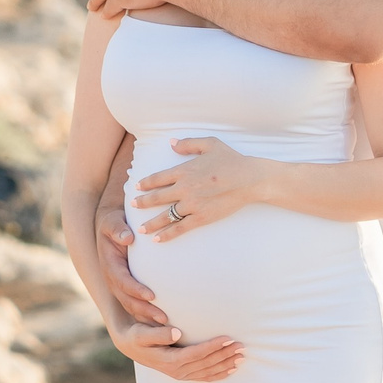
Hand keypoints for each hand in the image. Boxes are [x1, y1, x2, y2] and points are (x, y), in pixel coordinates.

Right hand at [96, 209, 167, 325]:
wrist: (111, 228)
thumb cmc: (115, 223)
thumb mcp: (112, 221)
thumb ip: (118, 229)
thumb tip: (127, 238)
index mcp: (110, 265)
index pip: (122, 281)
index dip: (136, 289)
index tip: (151, 295)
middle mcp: (113, 279)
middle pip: (127, 300)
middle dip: (144, 310)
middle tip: (163, 318)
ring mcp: (119, 287)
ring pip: (132, 307)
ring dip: (147, 317)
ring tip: (167, 323)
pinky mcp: (127, 290)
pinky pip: (136, 306)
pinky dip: (147, 316)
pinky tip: (163, 322)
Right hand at [111, 313, 243, 381]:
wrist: (131, 346)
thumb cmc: (137, 336)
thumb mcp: (142, 333)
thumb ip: (158, 334)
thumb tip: (176, 333)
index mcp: (169, 360)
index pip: (196, 354)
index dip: (213, 347)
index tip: (228, 338)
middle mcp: (177, 371)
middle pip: (206, 364)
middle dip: (225, 355)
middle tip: (242, 345)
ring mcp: (181, 375)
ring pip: (208, 372)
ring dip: (226, 364)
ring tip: (242, 355)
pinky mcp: (184, 375)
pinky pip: (205, 377)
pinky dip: (220, 374)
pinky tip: (232, 369)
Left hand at [133, 138, 269, 240]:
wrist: (248, 179)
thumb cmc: (231, 159)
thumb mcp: (210, 144)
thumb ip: (188, 144)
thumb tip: (171, 143)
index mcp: (183, 170)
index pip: (157, 178)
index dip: (145, 183)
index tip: (137, 187)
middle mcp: (184, 188)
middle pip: (157, 197)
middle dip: (142, 202)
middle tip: (133, 206)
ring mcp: (191, 204)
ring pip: (165, 215)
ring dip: (151, 223)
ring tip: (140, 229)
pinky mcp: (201, 218)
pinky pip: (180, 228)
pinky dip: (167, 234)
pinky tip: (157, 239)